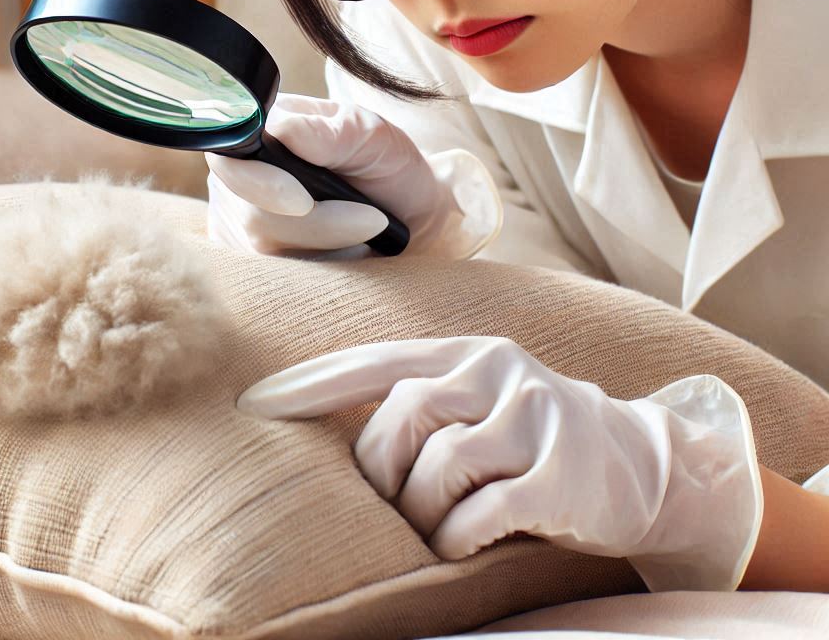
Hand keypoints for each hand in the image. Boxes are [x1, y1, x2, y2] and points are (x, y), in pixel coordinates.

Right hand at [205, 93, 501, 258]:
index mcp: (261, 129)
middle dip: (314, 223)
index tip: (304, 202)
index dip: (258, 182)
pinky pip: (269, 275)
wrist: (407, 213)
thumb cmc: (386, 165)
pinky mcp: (250, 257)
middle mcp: (238, 173)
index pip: (230, 156)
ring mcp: (239, 219)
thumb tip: (281, 129)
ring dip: (323, 242)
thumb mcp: (374, 138)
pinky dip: (314, 267)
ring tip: (368, 227)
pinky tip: (345, 252)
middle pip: (251, 211)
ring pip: (263, 247)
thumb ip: (331, 131)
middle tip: (372, 219)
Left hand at [236, 335, 763, 591]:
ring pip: (439, 466)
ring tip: (432, 529)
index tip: (255, 402)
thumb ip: (424, 403)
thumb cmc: (534, 439)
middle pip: (404, 413)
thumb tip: (337, 438)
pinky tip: (459, 545)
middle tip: (392, 502)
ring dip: (420, 513)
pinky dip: (455, 538)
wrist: (644, 465)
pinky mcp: (560, 474)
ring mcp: (533, 418)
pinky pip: (480, 513)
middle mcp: (497, 372)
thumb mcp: (482, 402)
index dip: (315, 382)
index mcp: (468, 353)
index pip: (377, 360)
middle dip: (380, 469)